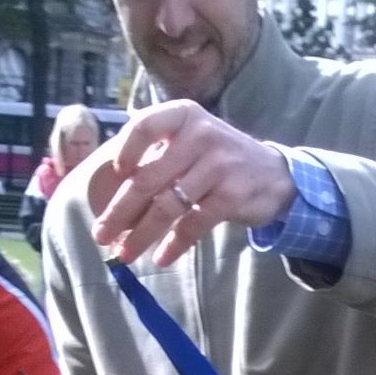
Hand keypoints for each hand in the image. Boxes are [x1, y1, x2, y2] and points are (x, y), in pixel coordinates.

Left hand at [89, 101, 296, 268]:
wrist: (274, 175)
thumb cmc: (220, 159)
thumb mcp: (192, 141)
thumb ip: (159, 155)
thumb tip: (113, 193)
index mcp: (184, 116)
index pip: (145, 126)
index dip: (125, 151)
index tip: (115, 175)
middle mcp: (200, 136)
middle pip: (149, 177)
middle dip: (120, 211)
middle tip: (101, 235)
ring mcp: (218, 166)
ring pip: (168, 206)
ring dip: (142, 235)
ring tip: (124, 254)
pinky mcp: (231, 196)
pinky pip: (193, 224)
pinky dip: (175, 245)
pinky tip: (161, 258)